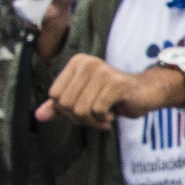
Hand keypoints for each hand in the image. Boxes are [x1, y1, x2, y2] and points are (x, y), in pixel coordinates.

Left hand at [35, 54, 181, 128]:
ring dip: (92, 121)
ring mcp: (102, 72)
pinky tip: (111, 116)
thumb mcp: (84, 99)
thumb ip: (59, 106)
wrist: (147, 93)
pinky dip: (103, 120)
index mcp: (77, 63)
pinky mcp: (116, 84)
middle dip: (79, 118)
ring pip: (80, 109)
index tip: (83, 111)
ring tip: (104, 117)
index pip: (54, 95)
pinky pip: (96, 110)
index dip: (66, 111)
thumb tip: (38, 116)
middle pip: (65, 103)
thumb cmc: (115, 96)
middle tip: (95, 116)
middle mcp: (88, 63)